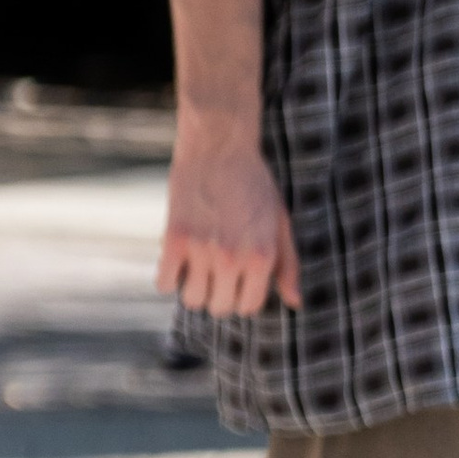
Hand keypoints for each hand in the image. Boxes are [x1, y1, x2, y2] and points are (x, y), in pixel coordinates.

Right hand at [157, 119, 300, 316]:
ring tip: (199, 268)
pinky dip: (168, 278)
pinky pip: (164, 283)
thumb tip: (295, 303)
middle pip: (220, 308)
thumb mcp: (281, 224)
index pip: (249, 307)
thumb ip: (289, 266)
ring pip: (191, 300)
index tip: (239, 281)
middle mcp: (232, 258)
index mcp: (262, 257)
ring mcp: (200, 250)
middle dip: (220, 295)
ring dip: (194, 289)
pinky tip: (178, 262)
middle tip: (218, 275)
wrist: (220, 149)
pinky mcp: (173, 239)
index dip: (244, 296)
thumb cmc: (255, 186)